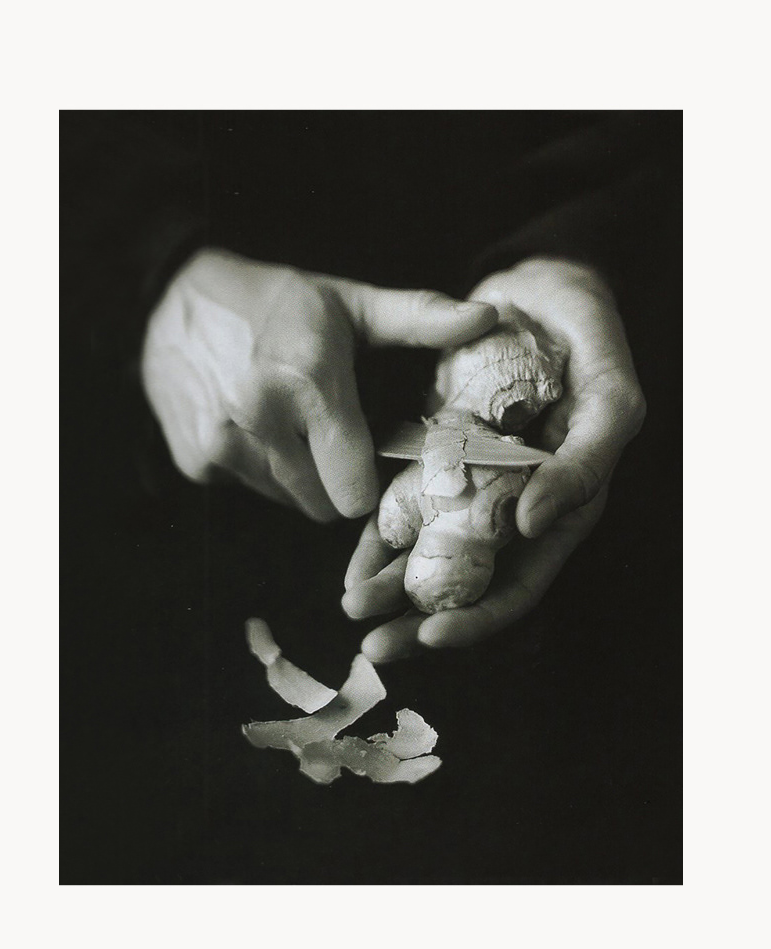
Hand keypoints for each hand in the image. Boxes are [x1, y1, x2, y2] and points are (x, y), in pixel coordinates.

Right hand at [141, 249, 498, 520]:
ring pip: (287, 502)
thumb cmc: (275, 301)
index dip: (370, 483)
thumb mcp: (351, 302)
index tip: (372, 458)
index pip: (354, 490)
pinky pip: (249, 490)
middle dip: (335, 482)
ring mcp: (220, 444)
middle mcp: (259, 419)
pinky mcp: (195, 461)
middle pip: (323, 507)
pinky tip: (251, 426)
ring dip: (297, 476)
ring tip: (288, 424)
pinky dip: (257, 469)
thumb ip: (421, 318)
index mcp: (308, 382)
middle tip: (329, 437)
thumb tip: (488, 318)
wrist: (173, 301)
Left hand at [343, 256, 645, 659]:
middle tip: (374, 645)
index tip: (432, 632)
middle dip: (421, 618)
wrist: (541, 290)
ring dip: (392, 586)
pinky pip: (404, 507)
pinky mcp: (437, 460)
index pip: (524, 582)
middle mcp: (516, 509)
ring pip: (429, 554)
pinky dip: (379, 536)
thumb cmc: (590, 339)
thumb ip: (587, 461)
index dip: (482, 616)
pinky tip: (351, 561)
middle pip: (468, 584)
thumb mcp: (611, 396)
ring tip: (351, 606)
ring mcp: (472, 487)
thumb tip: (535, 525)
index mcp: (563, 507)